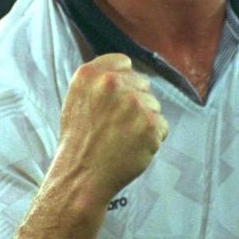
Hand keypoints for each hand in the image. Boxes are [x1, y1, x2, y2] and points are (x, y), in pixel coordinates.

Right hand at [54, 53, 168, 204]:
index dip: (124, 82)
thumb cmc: (79, 141)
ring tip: (122, 139)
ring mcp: (133, 102)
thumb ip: (99, 81)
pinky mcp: (150, 124)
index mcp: (90, 74)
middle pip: (142, 83)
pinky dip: (152, 139)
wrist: (81, 175)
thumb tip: (126, 73)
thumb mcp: (77, 100)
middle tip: (117, 125)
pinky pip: (162, 126)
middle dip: (135, 102)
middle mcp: (112, 83)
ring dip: (144, 121)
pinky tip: (132, 148)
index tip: (118, 98)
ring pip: (154, 105)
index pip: (123, 62)